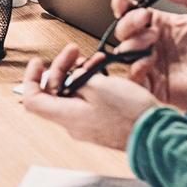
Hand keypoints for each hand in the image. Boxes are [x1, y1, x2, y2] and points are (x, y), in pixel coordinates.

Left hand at [21, 47, 160, 149]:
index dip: (31, 79)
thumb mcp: (99, 86)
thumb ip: (78, 78)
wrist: (155, 134)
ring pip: (72, 94)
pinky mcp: (100, 123)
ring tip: (95, 60)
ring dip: (80, 73)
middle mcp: (73, 124)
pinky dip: (91, 84)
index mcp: (67, 116)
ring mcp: (87, 125)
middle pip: (54, 92)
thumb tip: (72, 74)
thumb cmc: (130, 114)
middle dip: (62, 68)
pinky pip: (86, 101)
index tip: (38, 63)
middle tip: (74, 52)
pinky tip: (103, 73)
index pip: (33, 99)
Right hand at [110, 0, 186, 113]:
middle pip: (123, 31)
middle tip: (144, 19)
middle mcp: (152, 44)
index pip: (132, 12)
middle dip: (128, 22)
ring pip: (124, 53)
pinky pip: (134, 78)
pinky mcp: (154, 85)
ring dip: (131, 43)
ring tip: (151, 40)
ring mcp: (151, 64)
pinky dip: (135, 68)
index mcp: (160, 24)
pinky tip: (148, 60)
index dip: (122, 5)